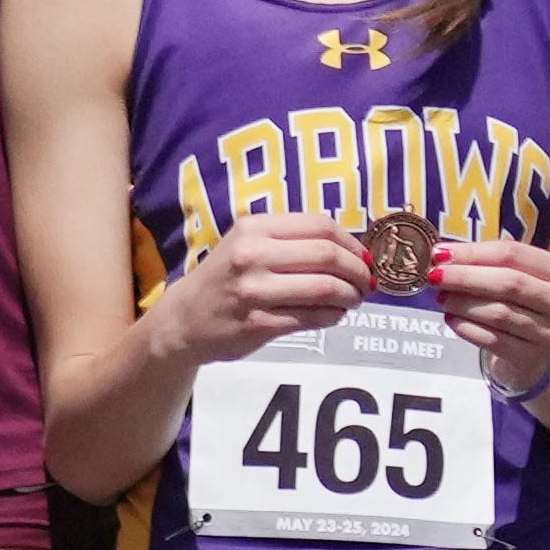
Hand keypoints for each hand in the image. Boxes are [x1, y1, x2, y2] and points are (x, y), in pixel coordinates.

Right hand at [147, 211, 368, 366]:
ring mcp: (254, 291)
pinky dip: (334, 315)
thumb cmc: (225, 278)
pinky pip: (313, 317)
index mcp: (253, 228)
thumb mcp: (246, 244)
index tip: (363, 256)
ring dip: (350, 295)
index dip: (352, 242)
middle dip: (357, 270)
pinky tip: (334, 314)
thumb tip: (352, 250)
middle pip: (327, 255)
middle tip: (365, 282)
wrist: (184, 319)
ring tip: (354, 299)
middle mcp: (252, 255)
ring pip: (325, 287)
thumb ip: (290, 240)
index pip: (320, 225)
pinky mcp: (259, 323)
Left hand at [430, 236, 549, 395]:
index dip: (473, 252)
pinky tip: (451, 319)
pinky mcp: (532, 358)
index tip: (439, 253)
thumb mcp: (516, 278)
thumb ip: (486, 263)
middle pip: (509, 283)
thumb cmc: (521, 304)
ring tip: (442, 298)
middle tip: (434, 276)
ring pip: (499, 313)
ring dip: (462, 303)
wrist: (537, 352)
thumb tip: (442, 254)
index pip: (513, 254)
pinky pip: (492, 340)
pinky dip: (466, 327)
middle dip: (465, 277)